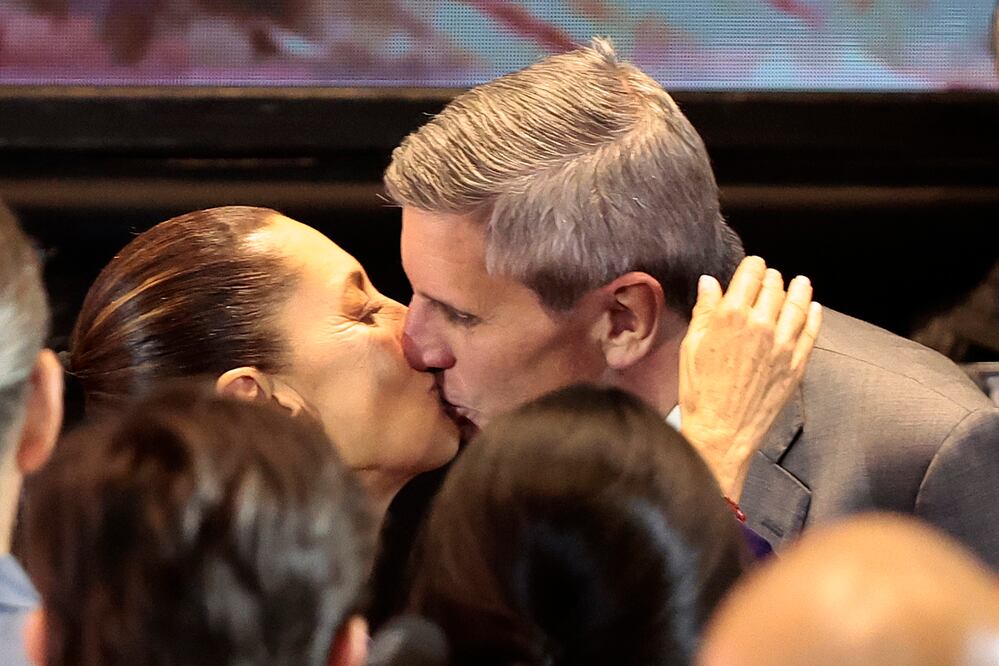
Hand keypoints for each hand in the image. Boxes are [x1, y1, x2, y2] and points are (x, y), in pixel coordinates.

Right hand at [679, 256, 821, 499]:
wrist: (721, 432)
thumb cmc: (699, 392)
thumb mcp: (691, 347)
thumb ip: (705, 311)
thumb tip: (710, 284)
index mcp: (731, 316)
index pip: (750, 274)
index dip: (753, 266)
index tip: (753, 266)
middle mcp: (761, 324)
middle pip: (774, 286)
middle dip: (771, 278)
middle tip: (770, 278)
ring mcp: (783, 344)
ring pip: (797, 304)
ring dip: (798, 290)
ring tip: (799, 283)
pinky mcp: (796, 364)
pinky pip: (811, 331)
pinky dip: (813, 316)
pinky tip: (813, 308)